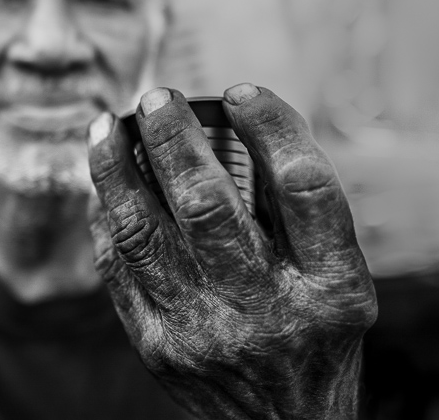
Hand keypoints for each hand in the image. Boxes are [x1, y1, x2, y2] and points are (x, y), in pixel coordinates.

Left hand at [86, 85, 376, 418]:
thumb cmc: (313, 334)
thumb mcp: (337, 279)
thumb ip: (297, 214)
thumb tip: (231, 126)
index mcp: (330, 287)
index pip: (302, 188)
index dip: (273, 127)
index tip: (241, 90)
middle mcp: (266, 310)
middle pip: (208, 204)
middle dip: (173, 139)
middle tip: (155, 97)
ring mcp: (204, 331)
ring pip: (142, 232)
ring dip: (116, 169)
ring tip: (105, 125)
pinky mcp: (156, 346)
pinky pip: (117, 267)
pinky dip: (106, 218)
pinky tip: (101, 186)